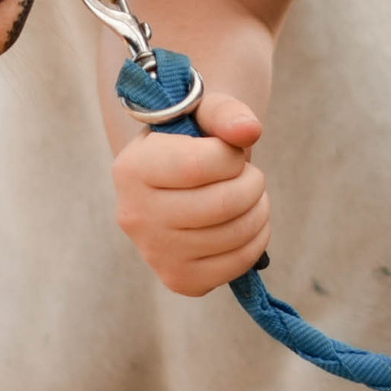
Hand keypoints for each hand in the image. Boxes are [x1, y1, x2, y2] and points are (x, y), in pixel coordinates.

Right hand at [111, 93, 271, 295]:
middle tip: (250, 175)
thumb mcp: (201, 112)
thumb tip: (249, 130)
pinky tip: (249, 221)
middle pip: (220, 205)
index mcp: (131, 168)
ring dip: (259, 209)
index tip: (232, 150)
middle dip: (252, 183)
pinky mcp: (179, 279)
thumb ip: (225, 112)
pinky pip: (235, 265)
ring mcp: (154, 253)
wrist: (174, 183)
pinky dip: (257, 240)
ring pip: (233, 236)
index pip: (196, 166)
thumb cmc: (190, 141)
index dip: (231, 156)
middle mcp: (134, 215)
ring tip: (252, 195)